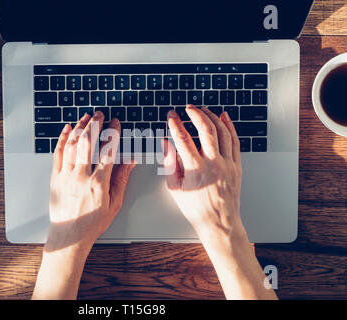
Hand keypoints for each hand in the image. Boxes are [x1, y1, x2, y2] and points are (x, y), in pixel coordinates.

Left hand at [47, 112, 135, 253]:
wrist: (69, 235)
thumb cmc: (92, 223)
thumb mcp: (114, 203)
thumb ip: (122, 179)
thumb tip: (130, 162)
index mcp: (99, 183)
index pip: (108, 151)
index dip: (113, 134)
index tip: (116, 124)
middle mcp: (81, 176)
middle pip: (88, 143)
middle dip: (95, 124)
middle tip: (100, 114)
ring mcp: (66, 176)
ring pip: (73, 145)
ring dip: (79, 128)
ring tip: (85, 117)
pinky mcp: (56, 178)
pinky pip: (58, 154)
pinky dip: (63, 139)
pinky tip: (67, 129)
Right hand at [164, 106, 276, 299]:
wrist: (219, 221)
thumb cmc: (196, 208)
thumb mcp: (175, 188)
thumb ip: (170, 164)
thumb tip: (167, 144)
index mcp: (195, 170)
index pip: (183, 139)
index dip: (175, 124)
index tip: (171, 116)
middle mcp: (213, 164)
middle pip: (205, 130)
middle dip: (195, 114)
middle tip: (188, 108)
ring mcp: (227, 164)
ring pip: (222, 132)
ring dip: (212, 117)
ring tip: (203, 110)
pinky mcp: (236, 166)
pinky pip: (235, 141)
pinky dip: (229, 127)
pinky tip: (224, 118)